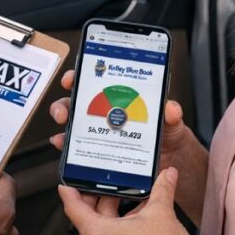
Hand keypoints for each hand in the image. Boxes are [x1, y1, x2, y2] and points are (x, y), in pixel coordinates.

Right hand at [48, 70, 190, 170]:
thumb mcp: (170, 120)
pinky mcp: (97, 149)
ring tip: (62, 134)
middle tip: (64, 113)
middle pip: (75, 102)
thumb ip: (171, 114)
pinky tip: (64, 147)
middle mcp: (104, 110)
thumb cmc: (166, 131)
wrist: (169, 157)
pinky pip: (76, 146)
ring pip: (71, 123)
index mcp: (119, 96)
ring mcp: (98, 129)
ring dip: (62, 128)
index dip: (79, 76)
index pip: (93, 80)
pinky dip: (66, 146)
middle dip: (64, 105)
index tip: (72, 79)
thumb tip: (172, 108)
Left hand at [58, 168, 207, 234]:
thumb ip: (162, 189)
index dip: (70, 191)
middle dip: (98, 200)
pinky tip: (136, 224)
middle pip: (88, 219)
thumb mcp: (162, 214)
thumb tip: (166, 176)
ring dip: (112, 215)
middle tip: (107, 185)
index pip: (73, 208)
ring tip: (129, 202)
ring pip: (101, 233)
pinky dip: (119, 233)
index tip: (67, 183)